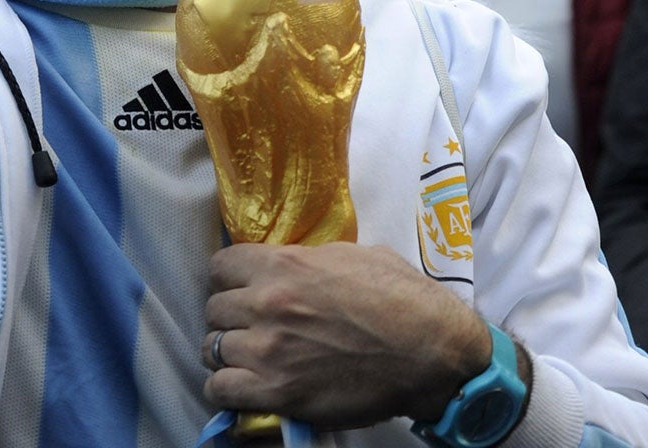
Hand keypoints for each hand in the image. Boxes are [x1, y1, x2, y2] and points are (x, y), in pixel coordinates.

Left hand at [203, 243, 493, 429]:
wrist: (435, 353)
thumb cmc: (404, 299)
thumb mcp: (353, 256)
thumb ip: (310, 259)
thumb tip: (294, 264)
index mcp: (282, 265)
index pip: (220, 266)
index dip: (229, 281)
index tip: (241, 292)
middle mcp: (266, 303)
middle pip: (214, 309)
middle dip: (230, 318)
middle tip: (250, 329)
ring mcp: (269, 349)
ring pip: (213, 348)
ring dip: (227, 354)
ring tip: (246, 360)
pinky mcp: (279, 392)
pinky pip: (222, 389)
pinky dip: (225, 390)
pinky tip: (240, 388)